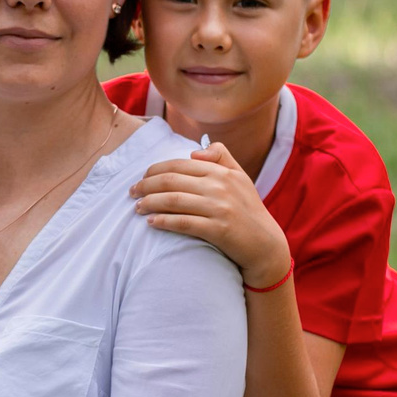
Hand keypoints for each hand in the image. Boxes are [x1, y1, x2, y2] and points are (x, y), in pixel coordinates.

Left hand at [129, 143, 292, 287]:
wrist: (265, 245)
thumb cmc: (248, 210)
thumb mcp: (240, 178)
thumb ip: (221, 156)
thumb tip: (193, 152)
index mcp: (222, 172)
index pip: (179, 164)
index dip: (155, 170)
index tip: (142, 178)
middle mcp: (220, 186)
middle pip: (172, 180)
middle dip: (146, 185)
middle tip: (131, 192)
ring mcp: (219, 208)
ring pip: (173, 200)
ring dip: (150, 202)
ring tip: (137, 207)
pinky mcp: (218, 230)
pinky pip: (183, 222)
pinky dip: (163, 221)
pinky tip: (151, 222)